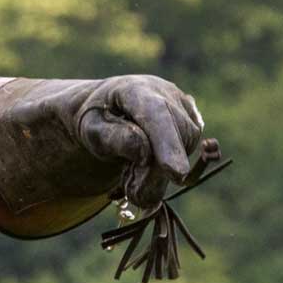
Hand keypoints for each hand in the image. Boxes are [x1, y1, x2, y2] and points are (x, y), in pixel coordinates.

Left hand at [73, 75, 206, 206]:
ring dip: (164, 167)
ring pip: (187, 143)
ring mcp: (179, 101)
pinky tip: (150, 159)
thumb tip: (144, 152)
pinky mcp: (190, 115)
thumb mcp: (91, 130)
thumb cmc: (96, 120)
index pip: (156, 114)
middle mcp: (162, 90)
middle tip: (133, 192)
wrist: (105, 108)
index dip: (167, 143)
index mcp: (133, 89)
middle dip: (160, 168)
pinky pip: (191, 146)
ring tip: (134, 170)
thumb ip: (114, 139)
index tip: (175, 173)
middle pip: (177, 133)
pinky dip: (173, 160)